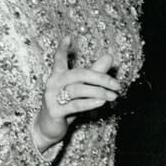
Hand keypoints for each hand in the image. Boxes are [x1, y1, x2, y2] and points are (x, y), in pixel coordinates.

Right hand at [32, 35, 120, 152]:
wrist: (49, 129)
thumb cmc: (66, 106)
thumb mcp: (81, 89)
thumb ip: (95, 73)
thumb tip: (109, 56)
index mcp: (57, 76)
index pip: (58, 59)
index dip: (62, 49)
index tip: (68, 37)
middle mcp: (53, 84)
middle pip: (78, 74)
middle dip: (100, 78)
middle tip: (116, 84)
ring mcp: (52, 97)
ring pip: (78, 90)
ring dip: (98, 92)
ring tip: (113, 96)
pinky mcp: (55, 111)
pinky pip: (75, 105)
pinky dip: (89, 103)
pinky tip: (101, 102)